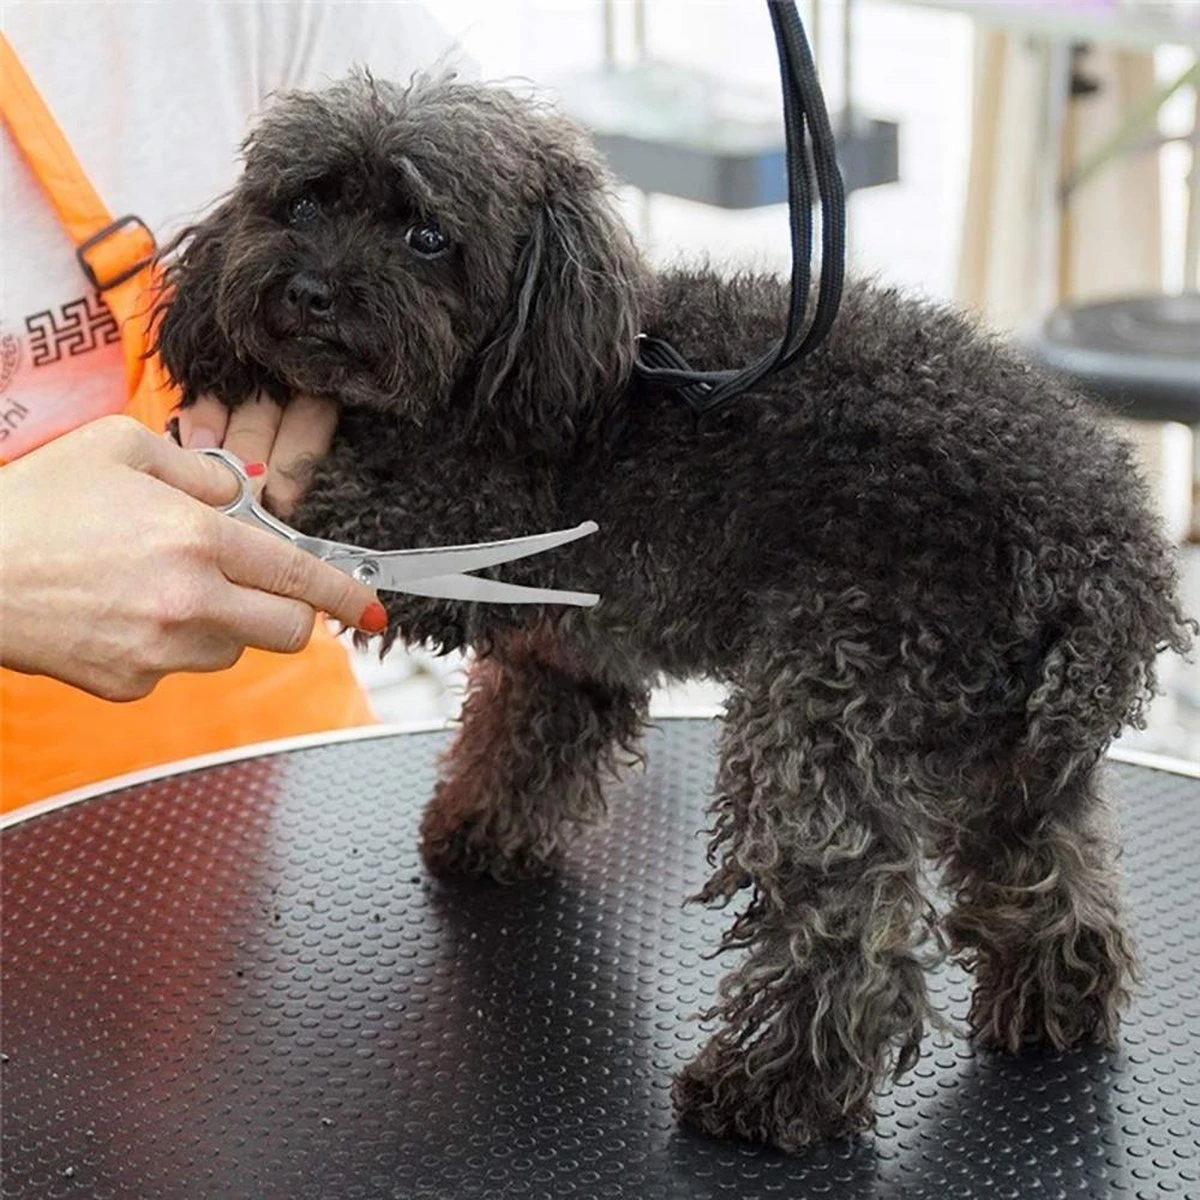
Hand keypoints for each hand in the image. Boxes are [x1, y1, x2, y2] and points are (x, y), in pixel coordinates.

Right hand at [0, 415, 385, 700]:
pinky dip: (169, 645)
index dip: (347, 596)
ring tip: (159, 589)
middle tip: (261, 590)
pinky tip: (123, 614)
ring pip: (233, 650)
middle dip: (291, 614)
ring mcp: (159, 651)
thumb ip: (199, 470)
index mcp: (196, 540)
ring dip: (222, 625)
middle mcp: (189, 602)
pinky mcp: (129, 684)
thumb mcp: (119, 448)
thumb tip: (242, 494)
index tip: (373, 609)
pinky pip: (178, 668)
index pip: (300, 578)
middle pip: (288, 633)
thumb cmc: (36, 502)